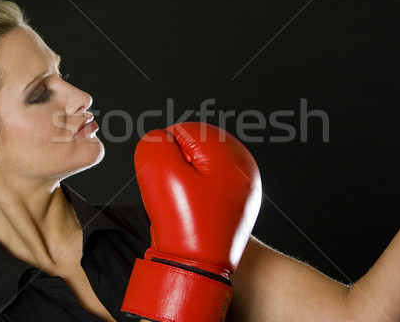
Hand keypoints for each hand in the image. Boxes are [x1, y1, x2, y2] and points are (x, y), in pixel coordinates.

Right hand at [121, 122, 261, 321]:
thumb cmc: (185, 225)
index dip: (165, 154)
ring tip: (184, 205)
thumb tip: (160, 138)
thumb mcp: (160, 174)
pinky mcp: (238, 203)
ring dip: (185, 181)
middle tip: (175, 195)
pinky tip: (193, 213)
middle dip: (177, 167)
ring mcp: (243, 185)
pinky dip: (195, 195)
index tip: (167, 181)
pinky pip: (208, 187)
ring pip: (200, 168)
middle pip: (195, 149)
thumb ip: (155, 145)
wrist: (205, 270)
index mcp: (230, 151)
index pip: (184, 130)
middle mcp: (243, 164)